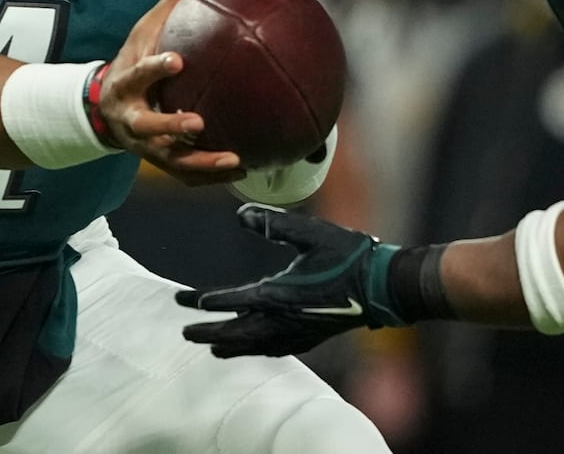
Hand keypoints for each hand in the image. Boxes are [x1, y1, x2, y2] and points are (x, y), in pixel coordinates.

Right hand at [99, 0, 242, 185]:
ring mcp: (143, 145)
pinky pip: (184, 175)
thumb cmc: (130, 67)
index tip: (176, 60)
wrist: (104, 111)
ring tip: (234, 159)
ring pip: (170, 160)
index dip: (154, 68)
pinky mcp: (158, 161)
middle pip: (147, 127)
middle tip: (198, 124)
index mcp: (124, 85)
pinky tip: (241, 170)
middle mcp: (131, 119)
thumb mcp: (138, 38)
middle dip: (171, 127)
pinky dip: (210, 176)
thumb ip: (164, 14)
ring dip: (201, 163)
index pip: (137, 74)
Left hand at [176, 203, 406, 356]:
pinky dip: (256, 350)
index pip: (230, 301)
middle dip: (208, 332)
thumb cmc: (347, 255)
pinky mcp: (311, 337)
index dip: (203, 301)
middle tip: (185, 331)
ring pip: (253, 345)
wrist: (381, 286)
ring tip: (210, 347)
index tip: (183, 300)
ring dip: (229, 345)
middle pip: (234, 332)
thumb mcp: (309, 232)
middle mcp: (281, 320)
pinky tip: (254, 348)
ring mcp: (296, 332)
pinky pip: (275, 349)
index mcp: (276, 294)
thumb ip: (273, 223)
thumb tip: (241, 214)